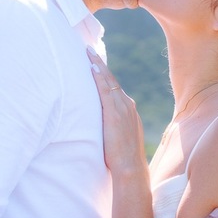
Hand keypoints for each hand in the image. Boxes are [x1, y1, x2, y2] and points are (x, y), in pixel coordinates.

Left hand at [88, 47, 146, 178]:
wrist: (130, 167)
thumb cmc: (123, 158)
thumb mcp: (118, 138)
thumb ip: (112, 128)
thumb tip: (102, 128)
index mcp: (128, 110)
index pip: (114, 88)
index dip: (104, 75)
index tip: (95, 63)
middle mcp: (127, 105)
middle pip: (111, 80)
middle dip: (100, 64)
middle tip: (89, 49)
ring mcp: (122, 107)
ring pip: (108, 81)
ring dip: (98, 66)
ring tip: (88, 52)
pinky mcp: (114, 112)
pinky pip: (105, 90)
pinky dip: (98, 77)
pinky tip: (91, 67)